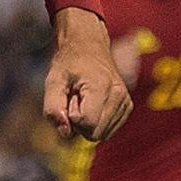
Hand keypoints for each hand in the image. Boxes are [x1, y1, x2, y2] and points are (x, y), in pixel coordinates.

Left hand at [45, 9, 130, 143]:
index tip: (71, 96)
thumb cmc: (68, 63)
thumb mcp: (53, 82)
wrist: (88, 46)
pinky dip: (97, 122)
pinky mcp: (127, 107)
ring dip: (88, 123)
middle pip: (95, 133)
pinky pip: (108, 130)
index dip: (71, 116)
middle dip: (80, 123)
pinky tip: (93, 104)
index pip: (86, 123)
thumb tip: (65, 133)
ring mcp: (126, 102)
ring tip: (84, 99)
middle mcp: (119, 96)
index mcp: (102, 87)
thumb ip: (53, 109)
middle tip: (76, 99)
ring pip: (102, 134)